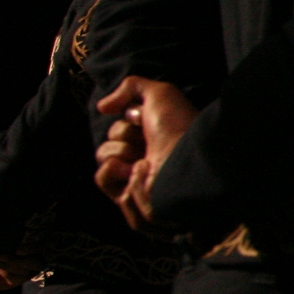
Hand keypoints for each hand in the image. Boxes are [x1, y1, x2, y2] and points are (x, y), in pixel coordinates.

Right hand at [94, 77, 196, 232]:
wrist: (190, 157)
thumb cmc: (180, 126)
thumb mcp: (160, 94)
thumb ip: (131, 88)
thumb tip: (103, 106)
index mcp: (153, 142)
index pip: (117, 132)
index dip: (127, 123)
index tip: (146, 121)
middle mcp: (146, 164)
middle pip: (106, 149)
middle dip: (123, 140)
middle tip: (147, 143)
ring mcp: (139, 187)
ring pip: (103, 167)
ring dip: (121, 156)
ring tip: (145, 161)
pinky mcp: (134, 205)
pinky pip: (105, 184)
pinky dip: (119, 174)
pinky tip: (142, 172)